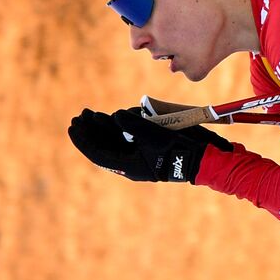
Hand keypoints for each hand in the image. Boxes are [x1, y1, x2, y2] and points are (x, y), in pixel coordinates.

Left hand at [68, 107, 233, 182]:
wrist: (206, 158)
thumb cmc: (181, 148)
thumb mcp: (155, 135)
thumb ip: (133, 125)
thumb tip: (117, 116)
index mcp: (130, 166)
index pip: (99, 152)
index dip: (84, 139)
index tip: (73, 125)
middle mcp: (133, 162)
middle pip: (105, 145)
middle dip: (91, 130)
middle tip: (80, 115)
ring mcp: (142, 155)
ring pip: (115, 140)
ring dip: (104, 127)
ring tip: (92, 114)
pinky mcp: (152, 148)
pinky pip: (129, 138)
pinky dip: (121, 127)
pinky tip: (117, 116)